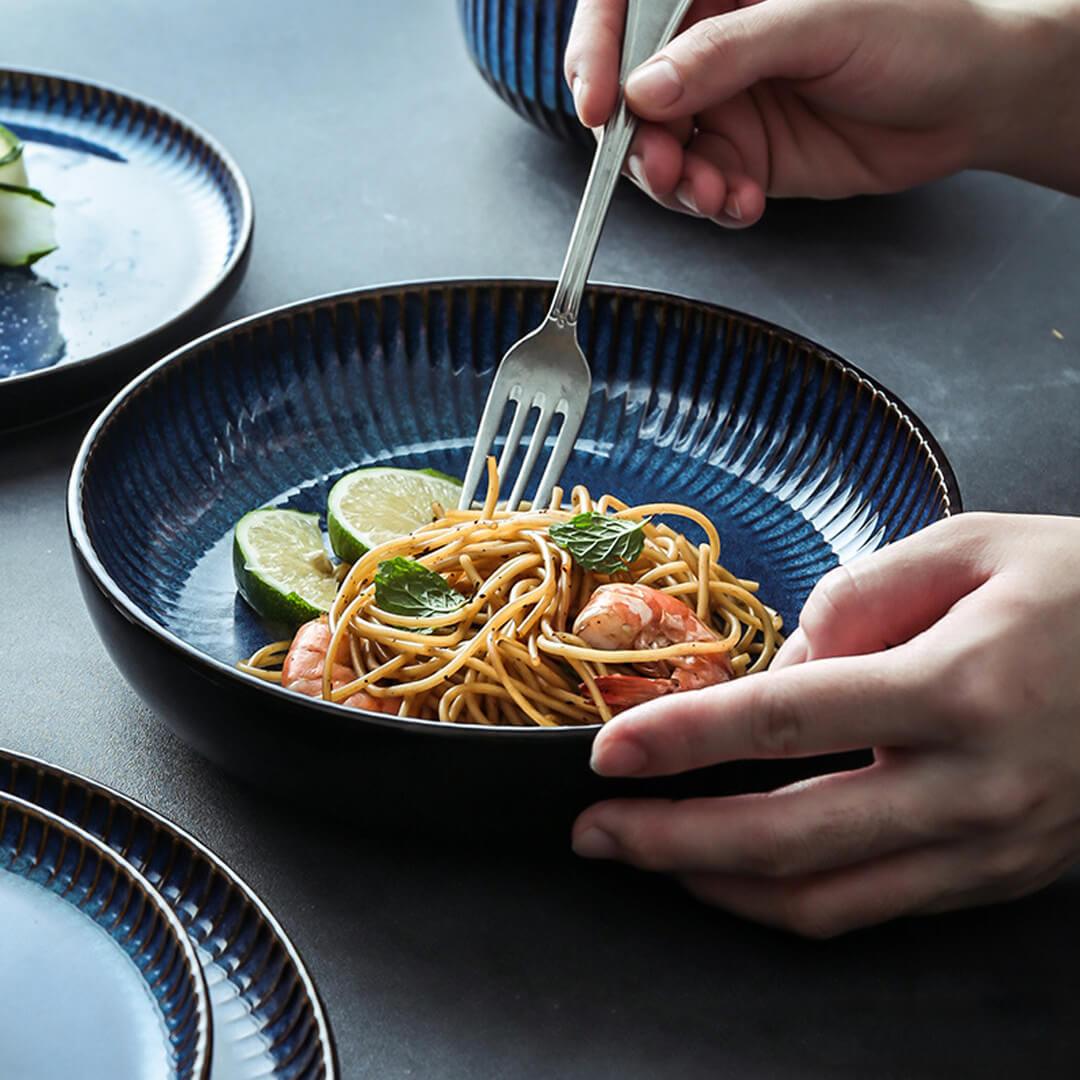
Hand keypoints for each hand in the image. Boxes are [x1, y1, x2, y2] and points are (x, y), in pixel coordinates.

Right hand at [564, 0, 1079, 225]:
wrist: (968, 100)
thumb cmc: (913, 31)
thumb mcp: (819, 23)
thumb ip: (729, 53)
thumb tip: (643, 89)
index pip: (624, 11)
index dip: (595, 52)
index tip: (597, 103)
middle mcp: (710, 47)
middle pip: (629, 94)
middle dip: (637, 140)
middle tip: (666, 167)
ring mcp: (724, 106)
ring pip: (658, 150)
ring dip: (673, 182)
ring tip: (714, 193)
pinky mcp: (744, 158)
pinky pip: (700, 189)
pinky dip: (710, 204)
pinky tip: (742, 203)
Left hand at [571, 513, 1079, 936]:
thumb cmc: (1079, 586)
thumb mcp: (964, 549)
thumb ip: (853, 603)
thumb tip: (776, 673)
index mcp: (957, 686)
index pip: (784, 720)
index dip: (682, 739)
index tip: (608, 753)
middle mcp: (972, 783)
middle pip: (789, 837)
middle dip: (673, 841)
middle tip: (595, 832)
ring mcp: (991, 845)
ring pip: (829, 901)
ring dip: (720, 887)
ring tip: (650, 859)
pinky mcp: (1002, 873)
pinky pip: (879, 905)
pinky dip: (793, 898)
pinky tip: (740, 871)